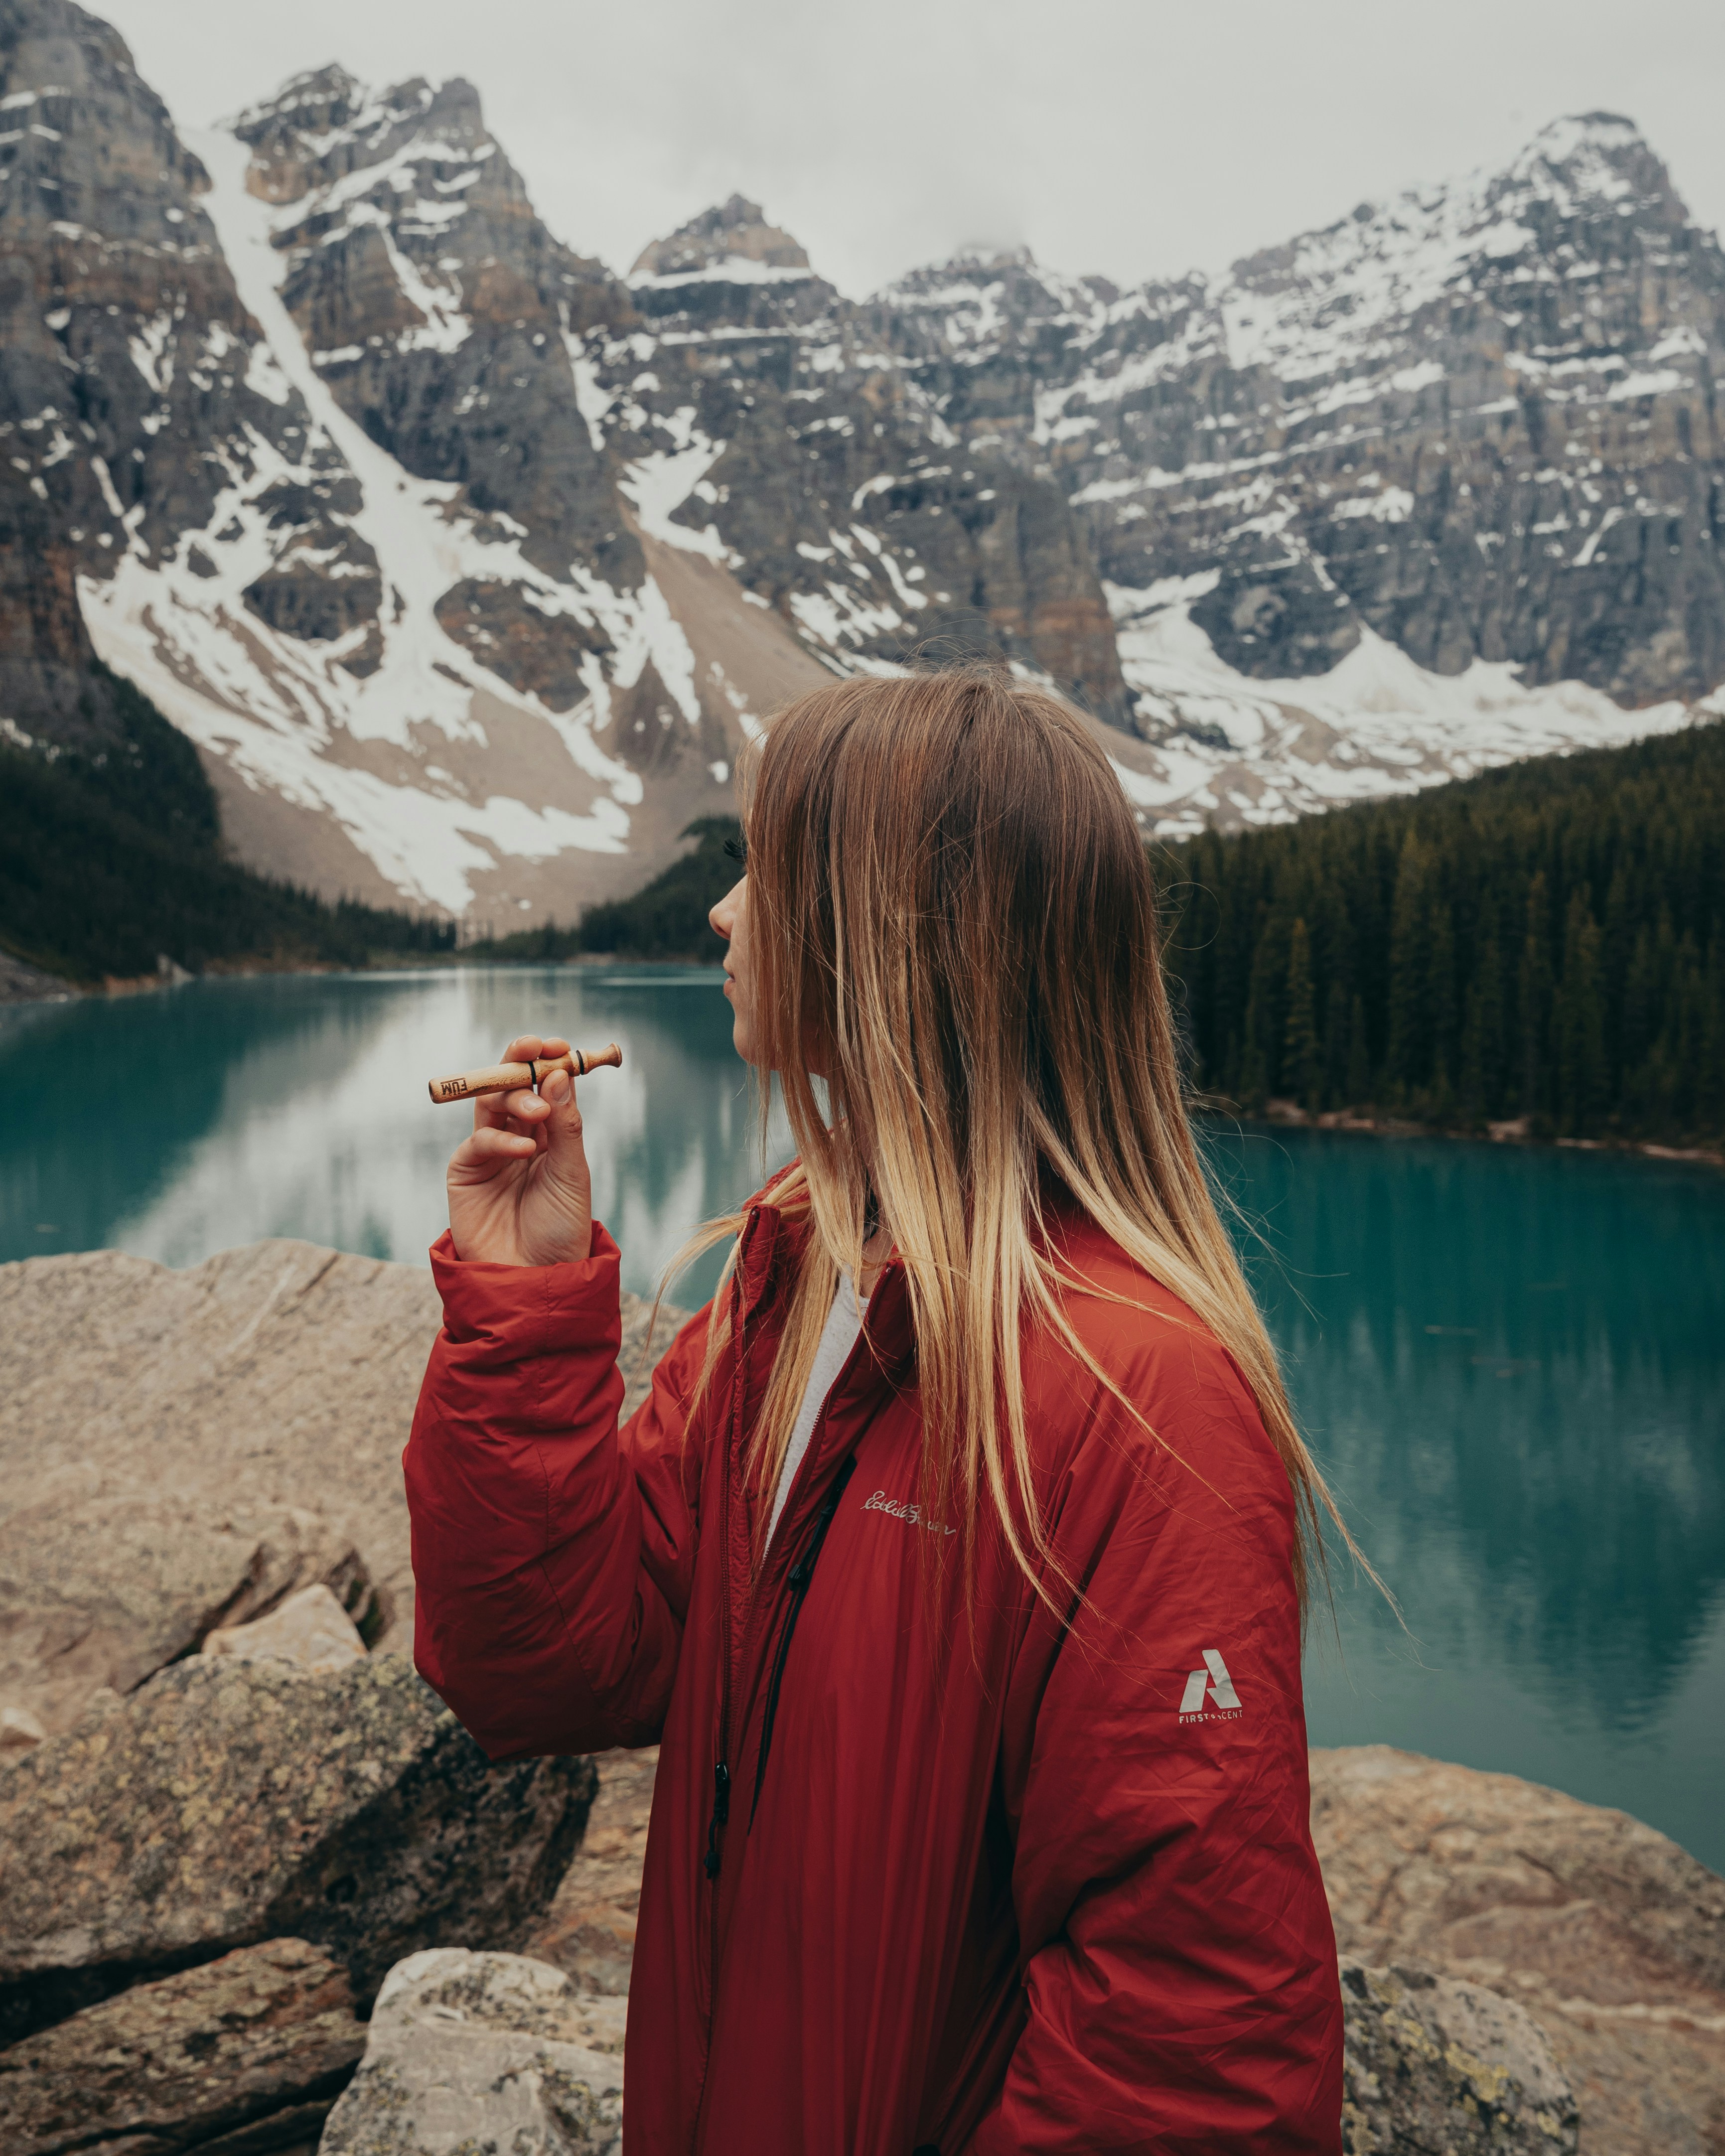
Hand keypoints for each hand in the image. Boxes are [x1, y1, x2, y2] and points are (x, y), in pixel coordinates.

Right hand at [446, 1034, 593, 1266]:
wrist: (535, 1278)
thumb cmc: (561, 1228)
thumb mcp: (572, 1173)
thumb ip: (566, 1125)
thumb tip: (560, 1073)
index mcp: (549, 1134)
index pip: (545, 1086)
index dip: (547, 1061)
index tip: (556, 1044)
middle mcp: (518, 1137)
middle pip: (512, 1086)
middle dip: (522, 1064)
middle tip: (535, 1050)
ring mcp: (490, 1153)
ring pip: (492, 1105)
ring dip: (514, 1098)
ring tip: (538, 1112)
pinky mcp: (465, 1172)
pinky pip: (478, 1142)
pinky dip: (500, 1140)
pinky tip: (523, 1149)